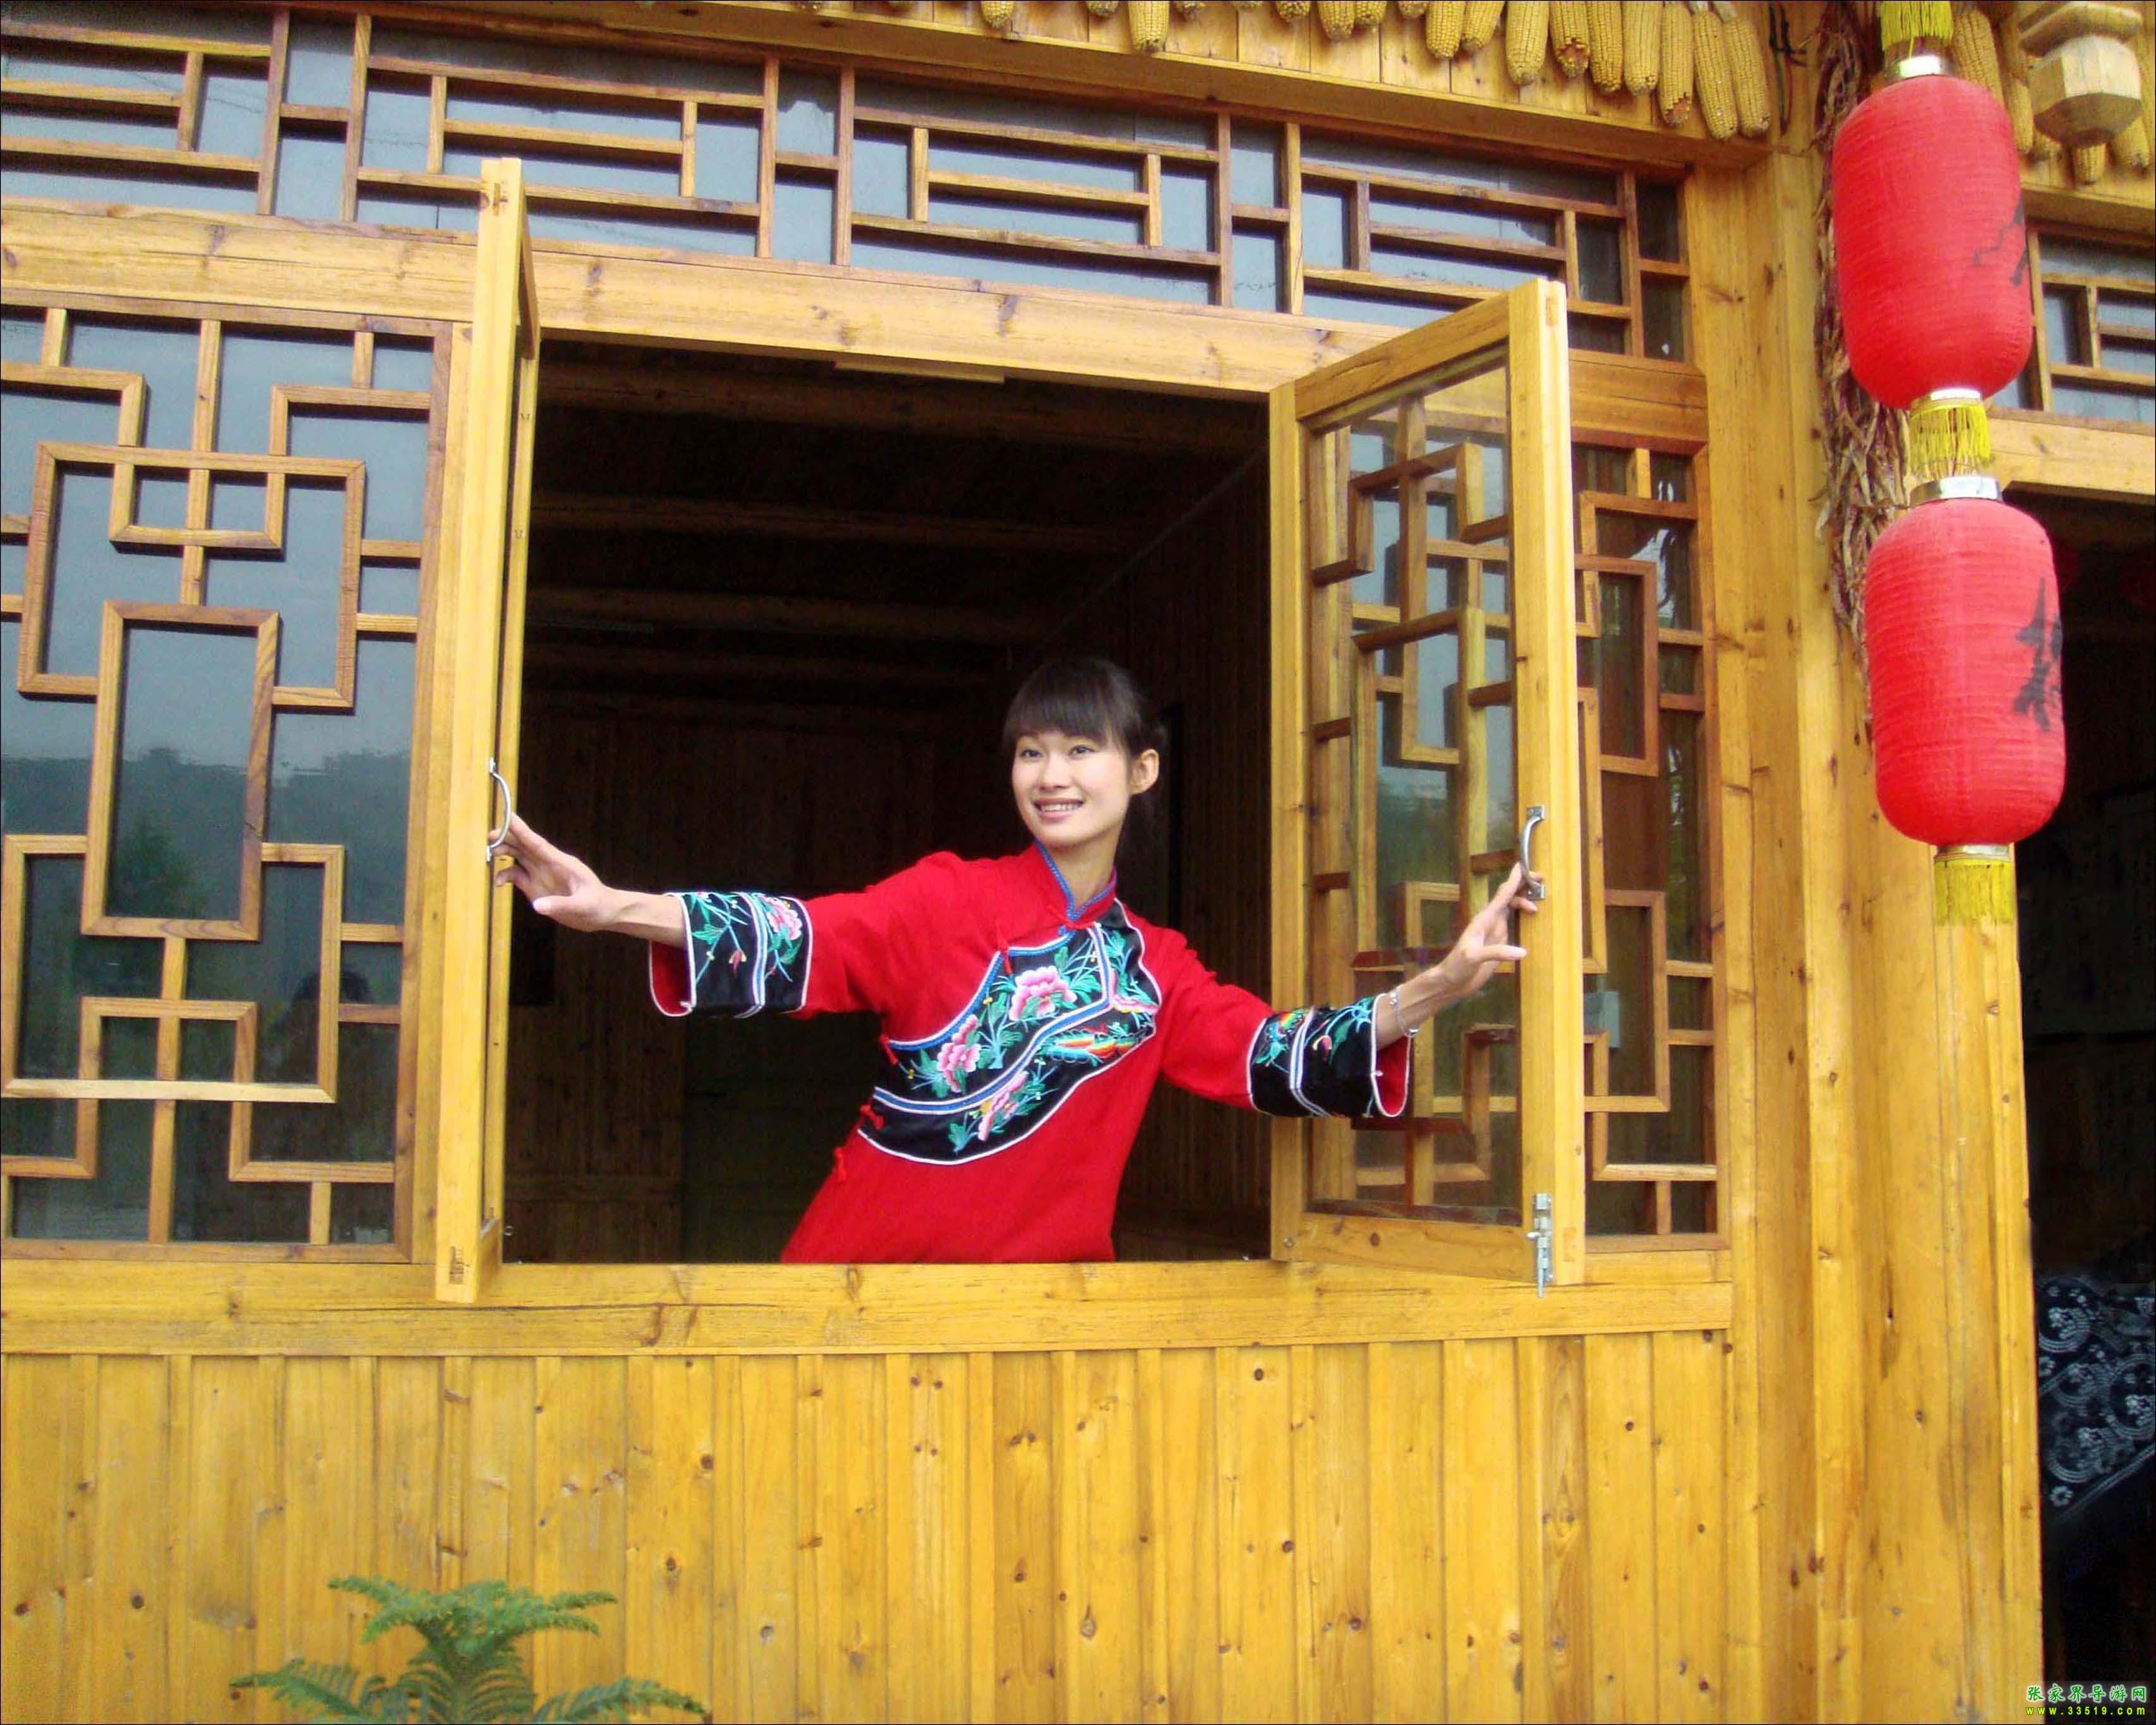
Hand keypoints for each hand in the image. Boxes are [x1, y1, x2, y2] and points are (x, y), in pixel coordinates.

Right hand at [494, 814, 618, 931]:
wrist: (602, 913)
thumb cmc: (597, 906)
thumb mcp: (583, 906)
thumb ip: (561, 905)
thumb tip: (536, 905)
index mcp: (560, 863)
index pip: (537, 843)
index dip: (522, 830)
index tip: (508, 816)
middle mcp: (547, 865)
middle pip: (523, 845)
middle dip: (506, 838)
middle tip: (489, 837)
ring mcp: (540, 874)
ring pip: (518, 856)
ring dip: (503, 852)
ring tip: (491, 854)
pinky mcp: (535, 886)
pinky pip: (516, 875)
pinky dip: (504, 875)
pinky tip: (498, 883)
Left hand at [1415, 862, 1537, 1006]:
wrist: (1452, 981)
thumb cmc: (1457, 966)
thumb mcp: (1474, 957)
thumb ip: (1496, 953)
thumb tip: (1522, 951)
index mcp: (1484, 919)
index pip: (1501, 895)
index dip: (1513, 881)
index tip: (1524, 866)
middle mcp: (1491, 921)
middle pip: (1508, 897)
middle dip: (1523, 886)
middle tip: (1542, 880)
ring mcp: (1495, 931)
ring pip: (1511, 908)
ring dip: (1524, 901)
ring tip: (1541, 902)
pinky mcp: (1499, 943)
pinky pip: (1513, 924)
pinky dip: (1523, 917)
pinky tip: (1533, 919)